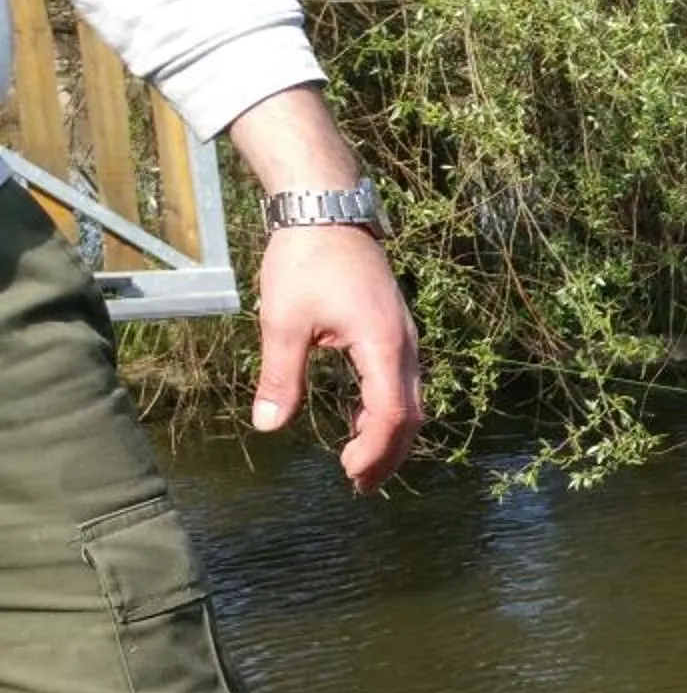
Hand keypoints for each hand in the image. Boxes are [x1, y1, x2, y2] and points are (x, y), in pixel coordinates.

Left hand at [253, 223, 421, 490]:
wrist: (327, 210)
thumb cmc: (304, 260)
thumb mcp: (283, 320)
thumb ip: (280, 377)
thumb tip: (268, 427)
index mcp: (382, 346)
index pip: (391, 415)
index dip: (373, 450)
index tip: (347, 472)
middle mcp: (405, 346)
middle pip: (411, 416)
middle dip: (387, 454)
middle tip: (358, 483)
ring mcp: (406, 338)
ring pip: (411, 402)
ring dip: (389, 436)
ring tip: (361, 461)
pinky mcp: (397, 331)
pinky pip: (403, 383)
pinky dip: (387, 411)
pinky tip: (361, 420)